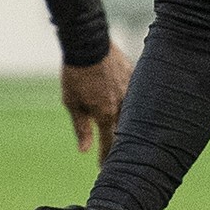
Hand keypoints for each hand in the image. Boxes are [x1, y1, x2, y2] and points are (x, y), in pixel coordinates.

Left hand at [61, 42, 133, 161]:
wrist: (88, 42)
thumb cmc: (75, 73)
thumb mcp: (72, 103)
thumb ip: (82, 128)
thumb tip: (85, 151)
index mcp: (106, 113)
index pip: (109, 142)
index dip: (106, 157)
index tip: (103, 168)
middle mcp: (122, 104)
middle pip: (125, 130)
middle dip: (122, 145)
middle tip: (119, 156)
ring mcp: (131, 89)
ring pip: (134, 113)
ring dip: (131, 124)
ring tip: (130, 134)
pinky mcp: (134, 75)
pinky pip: (137, 94)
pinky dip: (135, 103)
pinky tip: (136, 107)